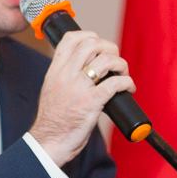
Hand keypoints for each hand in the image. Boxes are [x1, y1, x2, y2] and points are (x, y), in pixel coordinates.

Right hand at [29, 31, 135, 165]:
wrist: (48, 142)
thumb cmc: (52, 120)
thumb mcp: (51, 89)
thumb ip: (65, 76)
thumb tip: (87, 68)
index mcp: (55, 70)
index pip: (70, 38)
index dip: (89, 35)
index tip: (99, 45)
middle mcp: (66, 75)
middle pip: (92, 44)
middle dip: (109, 48)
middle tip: (115, 61)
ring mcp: (79, 88)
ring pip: (106, 60)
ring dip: (121, 64)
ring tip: (123, 74)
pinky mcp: (91, 102)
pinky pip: (114, 84)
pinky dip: (127, 82)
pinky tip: (128, 88)